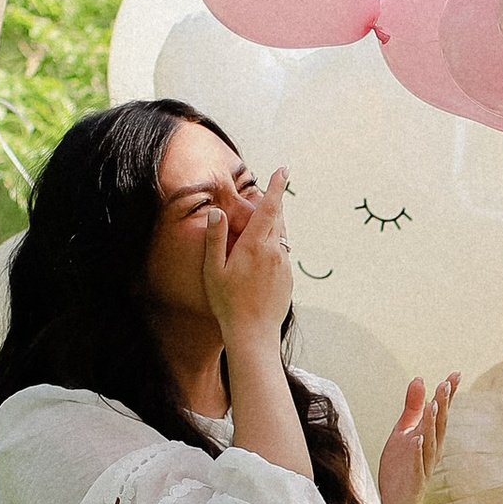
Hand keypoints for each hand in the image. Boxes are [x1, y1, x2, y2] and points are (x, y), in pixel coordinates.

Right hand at [202, 165, 292, 344]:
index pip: (270, 208)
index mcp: (256, 246)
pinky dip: (273, 247)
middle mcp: (275, 252)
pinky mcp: (288, 278)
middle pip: (278, 219)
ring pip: (281, 237)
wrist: (254, 333)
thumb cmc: (228, 303)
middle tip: (266, 193)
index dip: (277, 187)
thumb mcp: (214, 270)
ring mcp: (284, 265)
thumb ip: (216, 239)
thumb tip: (218, 212)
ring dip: (272, 227)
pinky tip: (258, 261)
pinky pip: (282, 254)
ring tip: (257, 229)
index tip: (284, 170)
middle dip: (273, 204)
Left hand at [377, 373, 457, 503]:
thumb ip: (412, 408)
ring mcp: (423, 467)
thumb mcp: (404, 433)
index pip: (442, 413)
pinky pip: (416, 466)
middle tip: (446, 383)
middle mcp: (431, 452)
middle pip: (440, 426)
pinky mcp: (413, 482)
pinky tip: (416, 440)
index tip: (455, 374)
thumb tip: (419, 379)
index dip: (448, 395)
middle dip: (443, 405)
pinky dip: (417, 453)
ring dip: (432, 425)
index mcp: (430, 439)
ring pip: (430, 443)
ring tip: (433, 405)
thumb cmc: (402, 470)